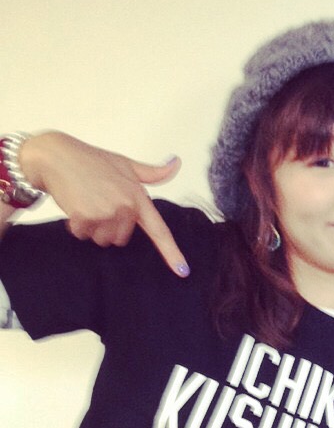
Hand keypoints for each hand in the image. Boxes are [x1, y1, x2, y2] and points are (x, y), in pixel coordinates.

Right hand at [19, 131, 189, 276]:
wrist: (56, 156)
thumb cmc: (92, 160)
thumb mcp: (127, 164)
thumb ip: (153, 173)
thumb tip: (176, 163)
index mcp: (139, 198)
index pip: (159, 230)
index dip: (172, 253)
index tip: (183, 271)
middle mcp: (125, 208)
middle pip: (120, 239)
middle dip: (109, 227)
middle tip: (100, 203)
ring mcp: (104, 213)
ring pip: (102, 239)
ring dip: (93, 228)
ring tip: (88, 203)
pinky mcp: (84, 217)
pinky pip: (83, 235)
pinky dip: (78, 225)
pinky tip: (76, 206)